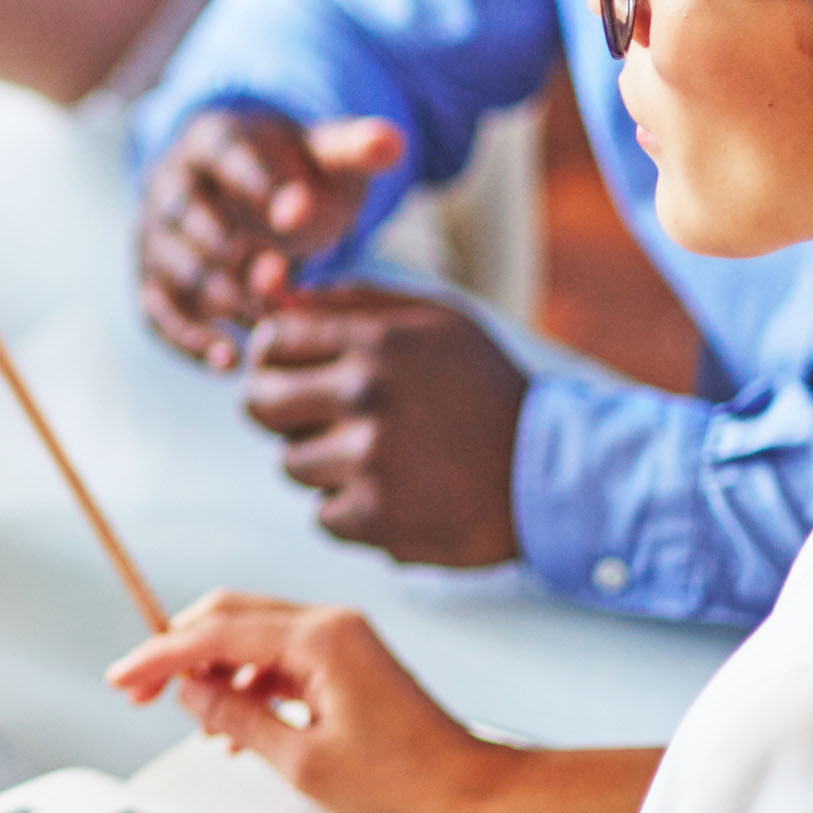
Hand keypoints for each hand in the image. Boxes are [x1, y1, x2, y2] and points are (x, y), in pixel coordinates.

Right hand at [109, 594, 508, 812]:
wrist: (471, 788)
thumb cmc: (406, 779)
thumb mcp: (302, 761)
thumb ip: (236, 719)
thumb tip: (190, 695)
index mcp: (319, 639)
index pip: (216, 634)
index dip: (160, 656)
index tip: (123, 677)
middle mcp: (329, 623)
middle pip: (229, 616)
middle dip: (178, 651)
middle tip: (140, 691)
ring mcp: (339, 637)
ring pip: (251, 635)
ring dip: (211, 669)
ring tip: (187, 716)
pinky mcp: (346, 657)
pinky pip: (278, 655)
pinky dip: (246, 681)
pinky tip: (232, 722)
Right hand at [137, 106, 406, 364]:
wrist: (253, 199)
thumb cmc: (295, 174)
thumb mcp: (328, 155)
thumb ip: (358, 148)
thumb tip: (393, 143)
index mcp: (210, 138)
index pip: (224, 153)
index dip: (258, 183)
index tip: (300, 215)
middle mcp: (169, 184)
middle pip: (186, 215)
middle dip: (232, 252)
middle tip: (282, 282)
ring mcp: (155, 236)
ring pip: (173, 269)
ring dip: (220, 300)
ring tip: (271, 326)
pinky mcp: (152, 282)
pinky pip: (158, 314)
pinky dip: (189, 340)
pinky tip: (232, 363)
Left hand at [239, 285, 527, 568]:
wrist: (553, 470)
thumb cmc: (485, 387)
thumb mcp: (434, 320)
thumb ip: (353, 302)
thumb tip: (277, 295)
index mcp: (377, 341)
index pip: (271, 342)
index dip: (276, 358)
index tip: (295, 372)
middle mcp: (367, 395)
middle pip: (259, 403)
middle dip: (281, 411)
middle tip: (321, 419)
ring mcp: (369, 459)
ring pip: (291, 463)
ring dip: (324, 464)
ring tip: (380, 457)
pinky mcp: (377, 517)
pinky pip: (322, 514)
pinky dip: (351, 511)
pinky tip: (396, 494)